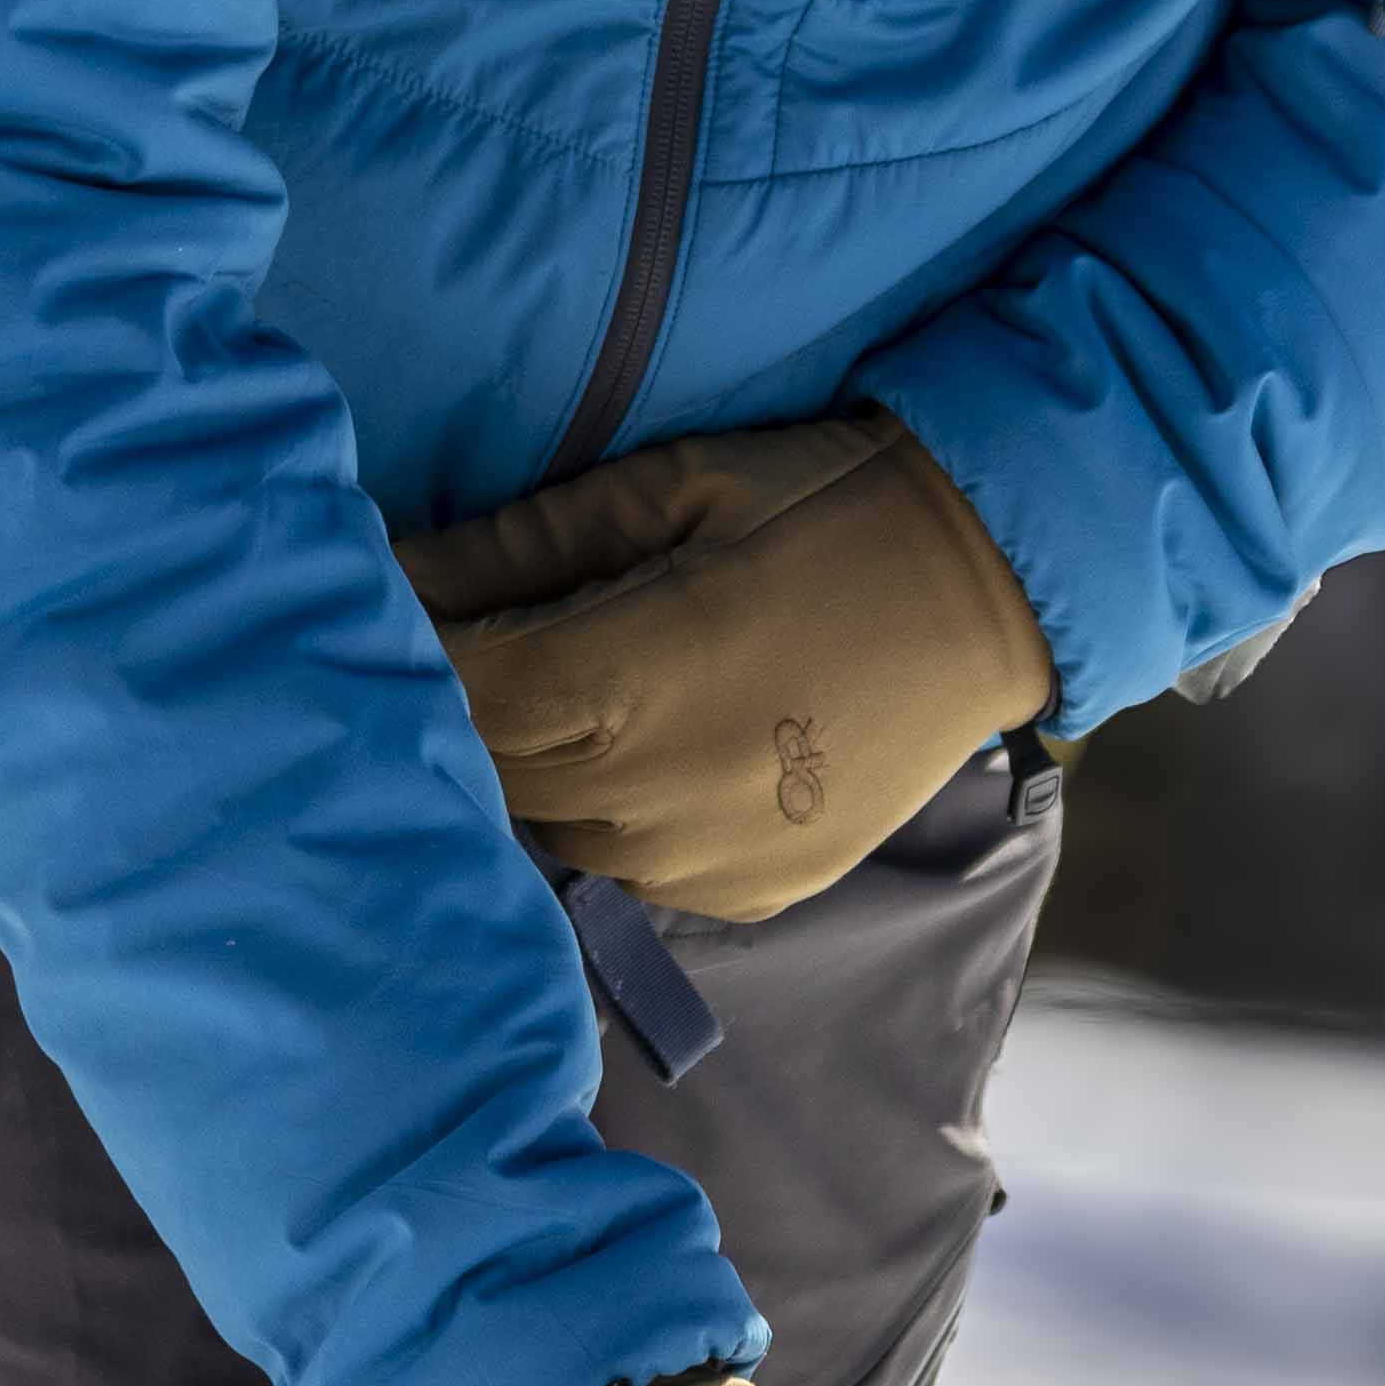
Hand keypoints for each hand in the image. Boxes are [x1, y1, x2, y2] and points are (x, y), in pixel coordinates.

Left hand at [401, 407, 1049, 924]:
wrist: (996, 585)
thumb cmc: (824, 506)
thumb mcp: (668, 490)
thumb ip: (518, 546)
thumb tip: (388, 566)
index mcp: (619, 685)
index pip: (447, 694)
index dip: (409, 648)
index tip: (397, 603)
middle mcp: (651, 799)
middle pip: (485, 771)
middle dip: (467, 707)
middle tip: (485, 635)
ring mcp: (703, 864)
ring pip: (552, 830)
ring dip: (540, 766)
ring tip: (580, 688)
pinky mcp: (749, 896)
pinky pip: (633, 868)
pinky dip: (618, 813)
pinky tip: (655, 746)